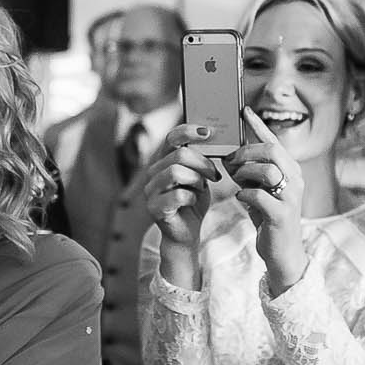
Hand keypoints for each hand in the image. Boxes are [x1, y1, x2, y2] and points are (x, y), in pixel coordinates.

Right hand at [141, 124, 220, 253]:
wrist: (187, 233)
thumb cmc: (193, 200)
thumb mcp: (200, 176)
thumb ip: (200, 159)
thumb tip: (212, 140)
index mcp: (163, 161)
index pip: (171, 138)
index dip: (188, 131)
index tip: (208, 133)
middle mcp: (153, 173)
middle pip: (179, 155)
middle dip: (203, 163)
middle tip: (214, 175)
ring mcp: (151, 190)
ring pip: (176, 172)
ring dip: (196, 180)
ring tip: (201, 188)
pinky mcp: (154, 208)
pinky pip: (177, 195)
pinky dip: (192, 197)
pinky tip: (193, 201)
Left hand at [226, 109, 306, 293]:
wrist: (282, 252)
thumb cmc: (268, 217)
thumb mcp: (260, 190)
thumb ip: (250, 172)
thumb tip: (229, 153)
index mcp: (290, 170)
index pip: (274, 141)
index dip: (258, 125)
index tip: (243, 110)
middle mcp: (295, 179)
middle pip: (271, 150)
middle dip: (246, 152)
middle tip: (230, 161)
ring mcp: (291, 197)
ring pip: (267, 170)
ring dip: (245, 173)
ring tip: (236, 182)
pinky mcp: (282, 215)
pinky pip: (259, 196)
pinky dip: (245, 195)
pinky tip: (241, 200)